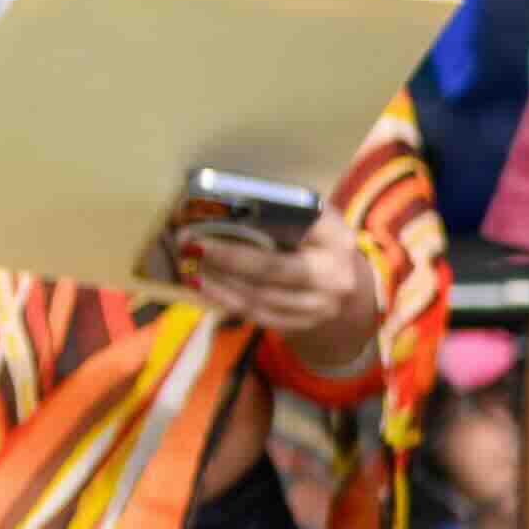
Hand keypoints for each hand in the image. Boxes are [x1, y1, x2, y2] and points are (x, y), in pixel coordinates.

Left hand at [163, 208, 383, 370]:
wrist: (340, 279)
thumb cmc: (312, 238)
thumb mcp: (307, 216)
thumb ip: (275, 211)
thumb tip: (215, 204)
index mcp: (336, 238)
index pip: (290, 232)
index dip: (249, 227)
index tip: (206, 224)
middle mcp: (335, 275)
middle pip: (271, 269)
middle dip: (225, 258)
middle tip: (189, 246)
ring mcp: (321, 306)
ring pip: (259, 296)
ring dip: (218, 281)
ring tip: (189, 264)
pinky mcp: (304, 324)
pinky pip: (258, 315)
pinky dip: (226, 300)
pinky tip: (204, 286)